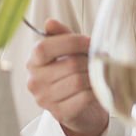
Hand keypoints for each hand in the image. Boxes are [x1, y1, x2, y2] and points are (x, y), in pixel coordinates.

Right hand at [25, 19, 107, 135]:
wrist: (81, 108)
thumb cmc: (74, 75)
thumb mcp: (69, 52)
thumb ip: (63, 37)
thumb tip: (50, 22)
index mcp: (34, 63)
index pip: (44, 48)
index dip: (72, 42)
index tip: (90, 42)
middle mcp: (35, 81)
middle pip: (70, 64)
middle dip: (91, 61)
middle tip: (102, 61)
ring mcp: (45, 99)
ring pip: (78, 81)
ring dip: (96, 76)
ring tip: (101, 74)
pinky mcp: (60, 113)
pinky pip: (84, 97)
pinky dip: (97, 91)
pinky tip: (100, 88)